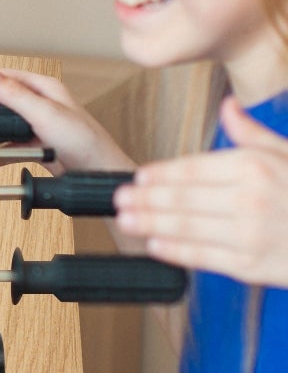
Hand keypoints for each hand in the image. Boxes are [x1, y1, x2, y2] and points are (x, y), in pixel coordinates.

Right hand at [0, 68, 132, 171]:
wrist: (100, 173)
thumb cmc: (86, 141)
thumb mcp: (46, 114)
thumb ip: (15, 95)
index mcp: (43, 88)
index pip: (2, 78)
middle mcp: (40, 103)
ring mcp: (38, 124)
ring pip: (1, 125)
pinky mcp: (37, 144)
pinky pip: (9, 144)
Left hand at [112, 97, 287, 286]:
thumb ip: (253, 133)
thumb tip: (228, 106)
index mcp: (254, 166)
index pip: (192, 168)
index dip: (159, 174)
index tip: (137, 177)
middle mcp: (249, 198)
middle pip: (181, 197)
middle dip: (144, 198)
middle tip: (117, 199)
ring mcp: (250, 234)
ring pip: (185, 226)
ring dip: (149, 222)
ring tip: (125, 219)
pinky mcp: (254, 266)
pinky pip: (204, 257)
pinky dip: (174, 250)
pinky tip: (155, 244)